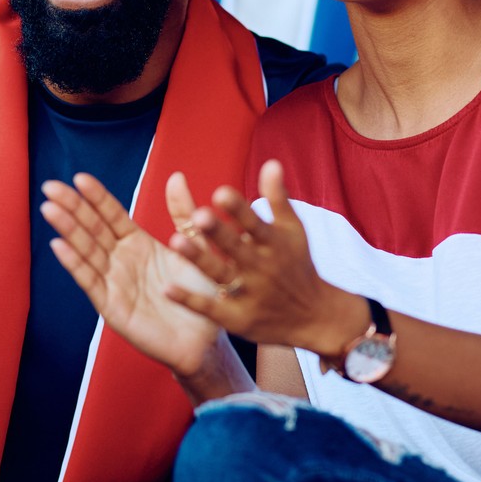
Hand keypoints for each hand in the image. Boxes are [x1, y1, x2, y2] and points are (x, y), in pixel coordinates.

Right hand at [41, 173, 238, 384]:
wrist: (206, 340)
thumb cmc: (201, 296)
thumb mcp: (196, 248)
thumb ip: (183, 214)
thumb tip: (176, 177)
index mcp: (138, 244)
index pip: (111, 215)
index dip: (96, 197)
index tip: (79, 177)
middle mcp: (122, 261)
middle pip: (92, 229)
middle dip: (72, 207)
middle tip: (51, 186)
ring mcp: (114, 283)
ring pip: (87, 251)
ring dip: (67, 230)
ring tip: (50, 209)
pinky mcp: (113, 307)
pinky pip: (91, 282)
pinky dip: (75, 264)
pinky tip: (59, 245)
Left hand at [164, 162, 366, 359]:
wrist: (314, 317)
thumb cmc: (297, 265)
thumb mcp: (293, 231)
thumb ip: (278, 198)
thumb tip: (271, 162)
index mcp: (273, 243)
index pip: (254, 223)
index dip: (238, 209)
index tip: (220, 192)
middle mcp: (261, 267)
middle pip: (235, 248)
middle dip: (218, 233)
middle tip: (199, 215)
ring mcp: (248, 294)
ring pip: (219, 275)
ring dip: (198, 260)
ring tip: (176, 242)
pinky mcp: (237, 319)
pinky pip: (210, 309)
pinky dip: (189, 300)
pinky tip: (166, 289)